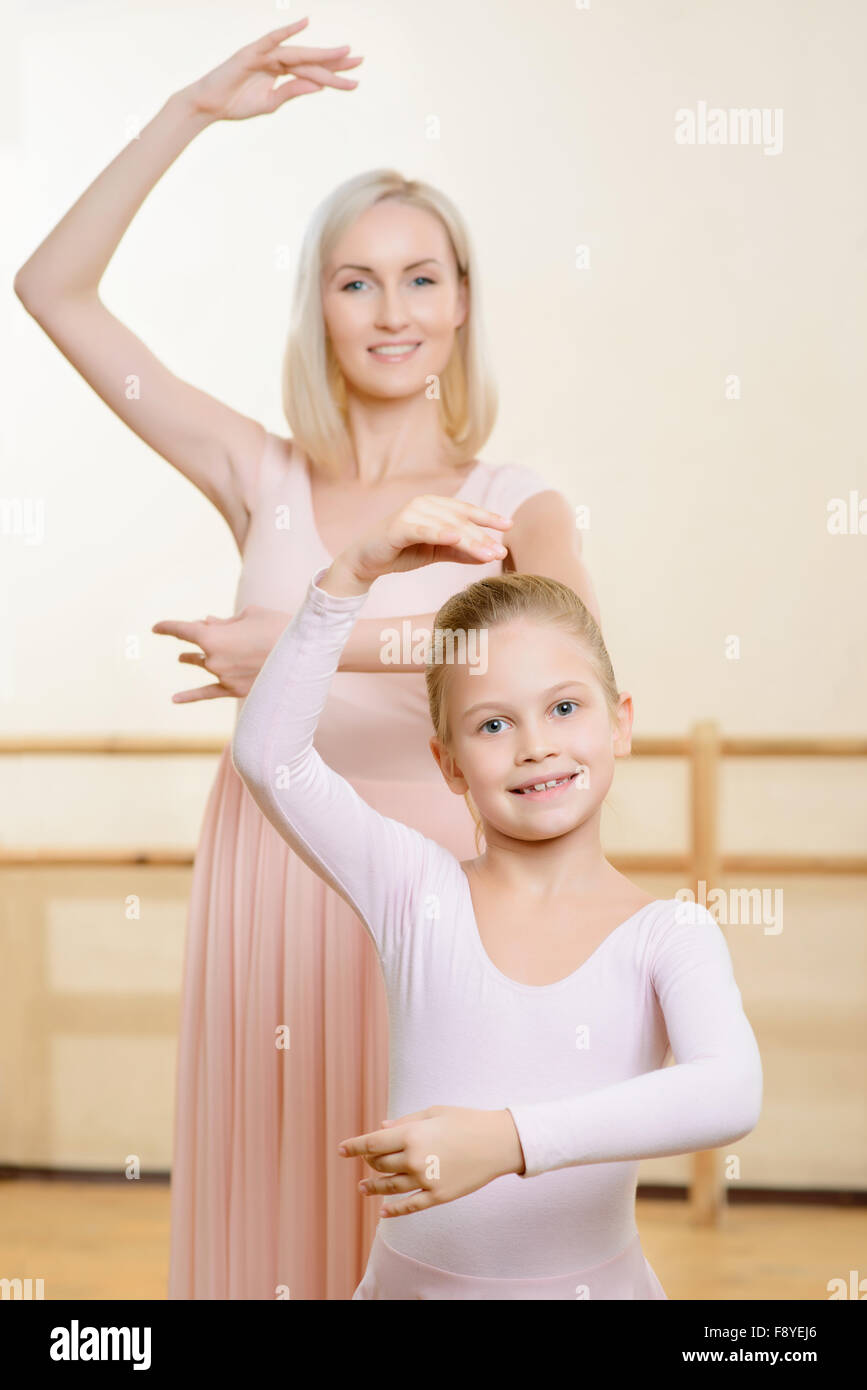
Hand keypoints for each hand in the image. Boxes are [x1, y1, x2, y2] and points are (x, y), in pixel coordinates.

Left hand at [151, 605, 288, 701]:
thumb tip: (208, 624)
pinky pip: (209, 693)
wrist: (305, 653)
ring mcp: (224, 678)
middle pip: (198, 646)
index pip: (181, 630)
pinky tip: (174, 699)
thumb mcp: (248, 615)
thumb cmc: (278, 626)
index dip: (167, 627)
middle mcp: (214, 660)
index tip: (156, 627)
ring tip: (184, 658)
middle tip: (202, 630)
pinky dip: (191, 696)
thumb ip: (224, 622)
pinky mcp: (237, 691)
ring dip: (194, 659)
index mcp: (212, 637)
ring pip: (205, 665)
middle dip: (199, 637)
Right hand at [186, 17, 362, 121]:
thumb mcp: (270, 103)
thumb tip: (318, 87)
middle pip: (311, 61)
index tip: (355, 80)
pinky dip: (287, 31)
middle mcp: (277, 60)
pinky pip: (272, 39)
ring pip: (298, 54)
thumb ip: (291, 92)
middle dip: (335, 62)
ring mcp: (265, 54)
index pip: (313, 73)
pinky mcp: (252, 52)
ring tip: (344, 53)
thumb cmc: (236, 104)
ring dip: (321, 53)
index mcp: (282, 73)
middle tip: (360, 61)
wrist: (210, 105)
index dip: (334, 76)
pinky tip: (305, 23)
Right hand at [324, 494, 512, 595]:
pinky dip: (440, 533)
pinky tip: (456, 538)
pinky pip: (423, 530)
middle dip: (483, 536)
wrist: (366, 562)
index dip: (488, 517)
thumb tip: (489, 554)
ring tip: (488, 554)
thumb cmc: (401, 552)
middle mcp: (423, 504)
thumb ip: (461, 551)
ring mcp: (410, 513)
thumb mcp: (436, 552)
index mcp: (434, 506)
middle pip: (460, 521)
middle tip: (501, 552)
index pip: (466, 510)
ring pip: (447, 527)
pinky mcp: (397, 527)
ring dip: (470, 540)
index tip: (509, 525)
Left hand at [338, 1105, 523, 1216]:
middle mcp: (414, 1159)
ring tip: (363, 1188)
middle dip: (370, 1163)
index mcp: (411, 1135)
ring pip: (390, 1187)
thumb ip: (404, 1122)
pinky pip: (410, 1206)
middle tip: (367, 1161)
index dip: (354, 1147)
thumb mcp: (434, 1113)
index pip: (372, 1143)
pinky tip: (383, 1212)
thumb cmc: (465, 1120)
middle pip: (380, 1165)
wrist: (498, 1142)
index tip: (341, 1150)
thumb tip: (381, 1129)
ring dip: (374, 1188)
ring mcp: (426, 1180)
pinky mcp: (438, 1196)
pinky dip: (394, 1211)